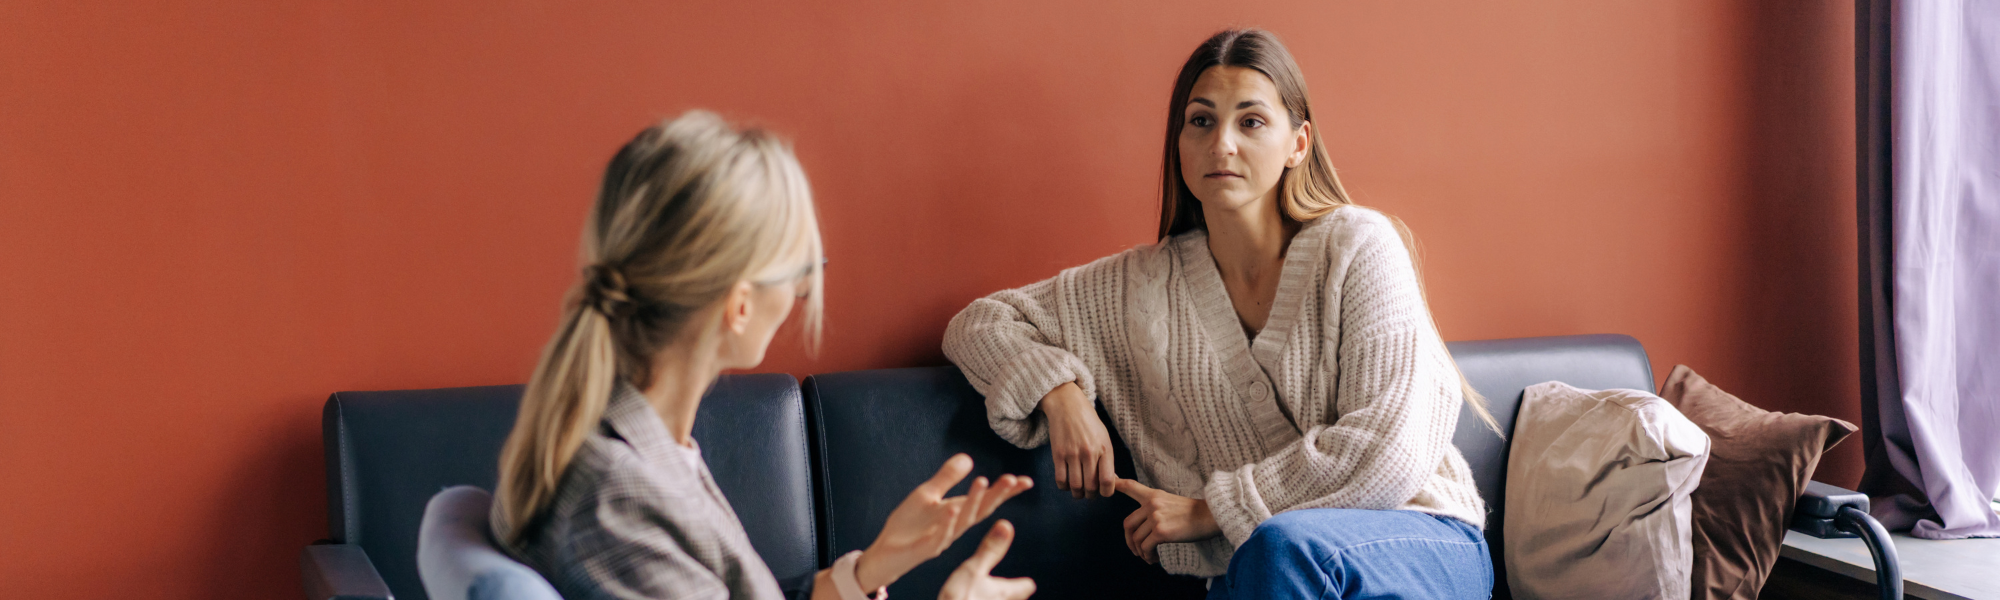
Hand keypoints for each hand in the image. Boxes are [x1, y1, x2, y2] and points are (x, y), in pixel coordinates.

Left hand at [856, 454, 1032, 589]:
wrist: (886, 551)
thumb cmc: (909, 525)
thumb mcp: (928, 494)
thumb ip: (947, 477)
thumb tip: (968, 458)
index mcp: (958, 512)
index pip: (986, 500)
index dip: (1006, 492)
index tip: (1026, 481)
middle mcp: (955, 525)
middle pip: (981, 509)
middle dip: (997, 494)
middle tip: (1012, 479)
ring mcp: (942, 537)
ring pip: (963, 520)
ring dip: (974, 502)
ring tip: (983, 481)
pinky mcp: (925, 547)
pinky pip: (938, 535)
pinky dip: (946, 523)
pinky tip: (952, 508)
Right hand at [1040, 382, 1116, 498]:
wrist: (1068, 406)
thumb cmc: (1089, 422)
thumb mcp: (1104, 438)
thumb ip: (1108, 460)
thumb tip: (1111, 483)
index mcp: (1105, 449)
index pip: (1108, 481)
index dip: (1106, 493)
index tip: (1103, 492)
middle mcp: (1089, 452)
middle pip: (1091, 487)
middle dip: (1091, 495)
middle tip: (1090, 494)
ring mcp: (1072, 454)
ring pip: (1075, 486)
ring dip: (1077, 494)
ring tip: (1078, 492)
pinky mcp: (1058, 454)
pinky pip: (1060, 479)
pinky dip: (1064, 487)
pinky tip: (1067, 484)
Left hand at [1114, 479, 1220, 563]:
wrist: (1211, 517)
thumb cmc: (1194, 513)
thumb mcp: (1171, 502)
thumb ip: (1156, 508)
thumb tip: (1145, 525)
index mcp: (1154, 495)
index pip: (1131, 486)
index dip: (1117, 485)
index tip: (1110, 485)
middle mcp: (1151, 504)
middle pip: (1128, 524)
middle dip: (1129, 541)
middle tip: (1136, 550)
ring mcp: (1155, 518)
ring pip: (1137, 539)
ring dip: (1140, 552)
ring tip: (1149, 557)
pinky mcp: (1161, 532)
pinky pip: (1146, 547)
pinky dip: (1148, 556)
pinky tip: (1154, 558)